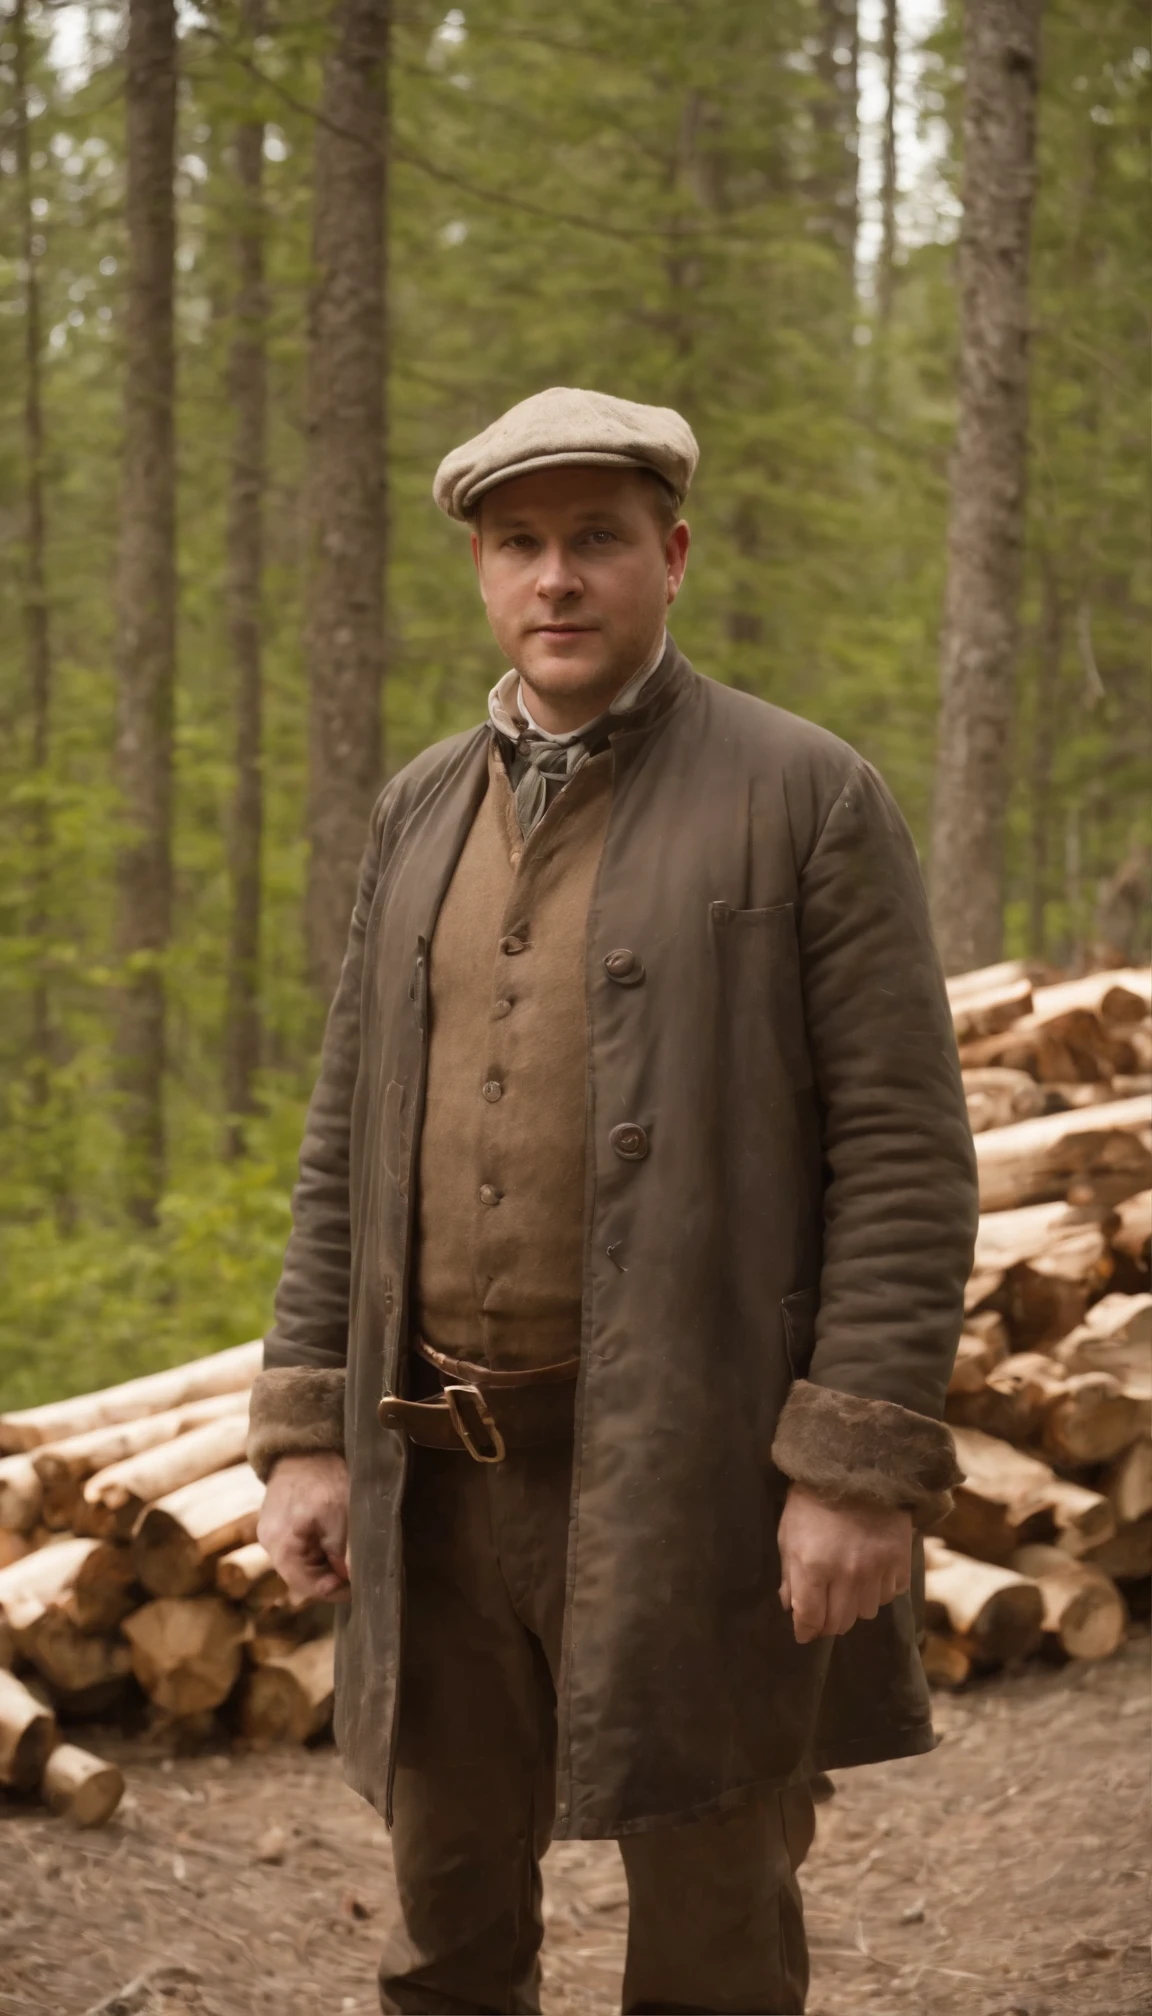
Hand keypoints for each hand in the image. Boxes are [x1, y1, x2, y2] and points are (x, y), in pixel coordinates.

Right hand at [257, 1452, 350, 1603]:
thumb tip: (353, 1582)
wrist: (306, 1443)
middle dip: (332, 1574)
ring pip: (303, 1562)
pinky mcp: (275, 1523)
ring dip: (326, 1559)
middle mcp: (269, 1544)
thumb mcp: (343, 1516)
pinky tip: (332, 1531)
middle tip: (356, 1561)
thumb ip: (346, 1554)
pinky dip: (317, 1545)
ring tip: (345, 1541)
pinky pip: (298, 1546)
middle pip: (304, 1577)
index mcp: (282, 1547)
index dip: (339, 1589)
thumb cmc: (325, 1477)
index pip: (310, 1588)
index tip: (361, 1581)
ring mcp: (270, 1533)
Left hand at [778, 1483, 911, 1643]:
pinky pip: (889, 1595)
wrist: (858, 1467)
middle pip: (839, 1623)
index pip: (811, 1619)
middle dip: (828, 1622)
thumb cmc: (812, 1500)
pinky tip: (869, 1575)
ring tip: (847, 1588)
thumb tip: (790, 1606)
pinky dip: (878, 1592)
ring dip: (854, 1606)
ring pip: (865, 1613)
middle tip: (824, 1611)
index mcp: (813, 1567)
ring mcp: (877, 1570)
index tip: (804, 1631)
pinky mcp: (900, 1562)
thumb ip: (789, 1574)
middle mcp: (847, 1575)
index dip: (805, 1630)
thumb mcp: (788, 1533)